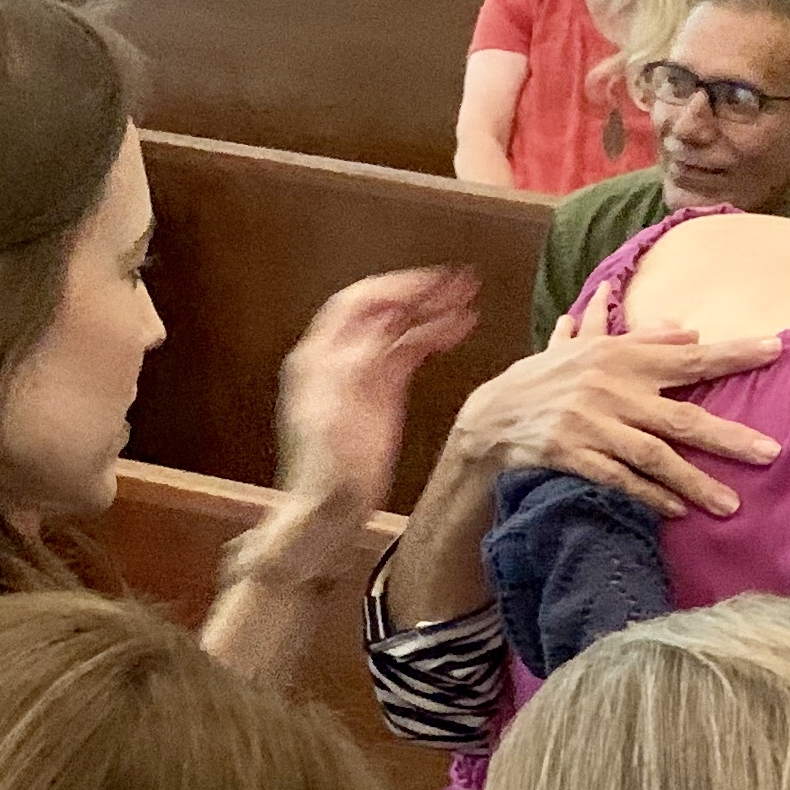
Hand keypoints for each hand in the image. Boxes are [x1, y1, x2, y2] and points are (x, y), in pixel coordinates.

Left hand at [275, 267, 483, 524]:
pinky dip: (432, 339)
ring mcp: (362, 373)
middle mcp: (340, 354)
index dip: (396, 287)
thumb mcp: (337, 407)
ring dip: (432, 313)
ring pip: (399, 330)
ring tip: (468, 302)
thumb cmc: (328, 465)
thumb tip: (384, 324)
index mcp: (321, 353)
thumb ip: (358, 360)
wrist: (329, 508)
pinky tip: (456, 331)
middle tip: (460, 284)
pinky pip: (407, 355)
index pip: (359, 302)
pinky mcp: (382, 393)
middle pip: (382, 310)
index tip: (434, 281)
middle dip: (420, 294)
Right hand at [451, 283, 783, 518]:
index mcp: (620, 357)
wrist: (489, 416)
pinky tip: (678, 512)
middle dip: (727, 437)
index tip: (776, 349)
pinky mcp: (572, 456)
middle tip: (770, 453)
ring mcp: (591, 425)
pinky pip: (619, 480)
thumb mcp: (593, 352)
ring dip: (694, 483)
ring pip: (654, 457)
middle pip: (680, 416)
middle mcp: (610, 388)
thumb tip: (690, 332)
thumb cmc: (551, 380)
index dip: (732, 353)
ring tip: (731, 506)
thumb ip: (644, 342)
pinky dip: (650, 496)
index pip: (688, 355)